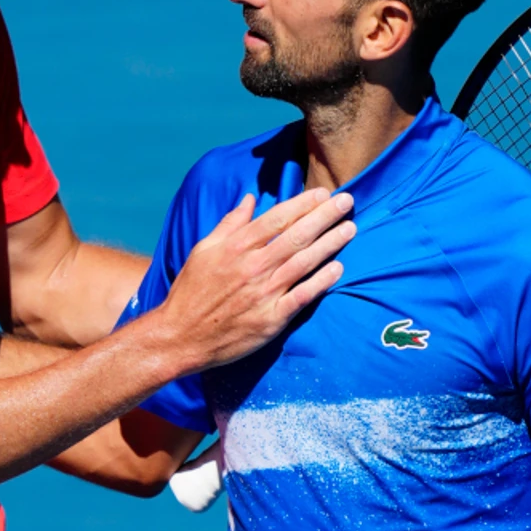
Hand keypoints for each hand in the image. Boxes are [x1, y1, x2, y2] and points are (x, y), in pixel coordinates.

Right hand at [152, 189, 354, 370]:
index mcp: (235, 247)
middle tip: (347, 201)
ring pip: (303, 262)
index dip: (303, 204)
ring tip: (349, 228)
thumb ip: (229, 223)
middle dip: (324, 216)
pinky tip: (339, 268)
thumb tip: (250, 198)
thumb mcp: (203, 250)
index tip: (323, 193)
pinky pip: (302, 296)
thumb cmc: (191, 291)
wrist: (180, 337)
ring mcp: (263, 293)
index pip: (276, 218)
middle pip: (296, 236)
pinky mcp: (270, 319)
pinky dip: (321, 281)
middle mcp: (252, 267)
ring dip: (330, 243)